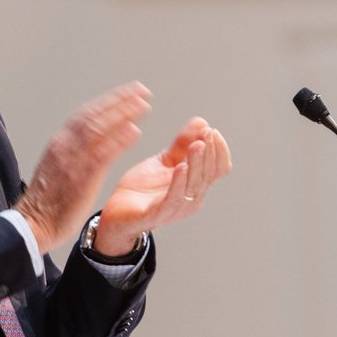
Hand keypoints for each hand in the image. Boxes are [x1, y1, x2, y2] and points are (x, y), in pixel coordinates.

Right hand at [14, 82, 151, 253]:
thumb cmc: (44, 202)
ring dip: (124, 113)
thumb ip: (70, 153)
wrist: (31, 224)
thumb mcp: (54, 167)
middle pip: (95, 115)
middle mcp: (65, 145)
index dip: (108, 102)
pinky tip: (135, 131)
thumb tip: (85, 143)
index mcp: (59, 143)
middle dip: (120, 100)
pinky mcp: (82, 177)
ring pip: (100, 128)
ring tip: (144, 104)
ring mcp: (73, 160)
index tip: (126, 93)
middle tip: (142, 90)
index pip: (85, 114)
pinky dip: (120, 139)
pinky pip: (104, 153)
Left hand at [93, 117, 231, 255]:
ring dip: (197, 162)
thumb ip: (182, 144)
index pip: (218, 169)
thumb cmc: (142, 190)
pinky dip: (179, 182)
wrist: (116, 212)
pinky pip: (174, 198)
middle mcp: (191, 198)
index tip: (212, 131)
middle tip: (207, 133)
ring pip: (194, 184)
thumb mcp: (164, 161)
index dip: (219, 150)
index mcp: (195, 186)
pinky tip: (180, 166)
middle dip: (209, 152)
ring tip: (197, 144)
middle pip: (209, 174)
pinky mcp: (159, 214)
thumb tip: (201, 122)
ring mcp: (177, 208)